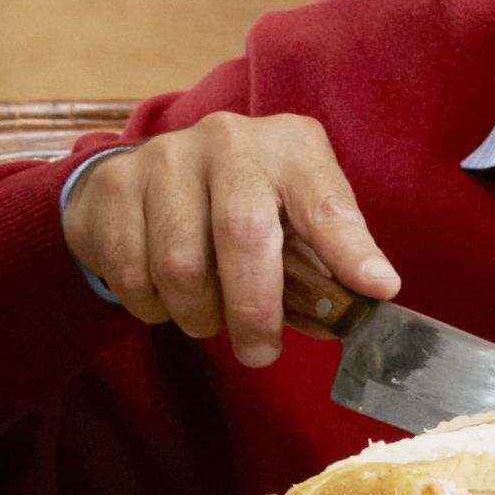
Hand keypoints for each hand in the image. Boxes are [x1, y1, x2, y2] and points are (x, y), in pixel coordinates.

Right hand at [56, 112, 401, 366]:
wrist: (143, 176)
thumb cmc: (237, 206)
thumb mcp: (289, 218)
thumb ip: (320, 263)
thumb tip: (353, 313)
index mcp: (290, 148)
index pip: (326, 200)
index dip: (351, 248)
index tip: (378, 287)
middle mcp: (230, 140)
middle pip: (244, 234)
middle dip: (254, 310)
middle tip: (260, 354)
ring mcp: (167, 157)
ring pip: (182, 265)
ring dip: (198, 314)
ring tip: (208, 317)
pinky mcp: (116, 184)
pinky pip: (134, 273)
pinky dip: (154, 307)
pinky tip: (167, 298)